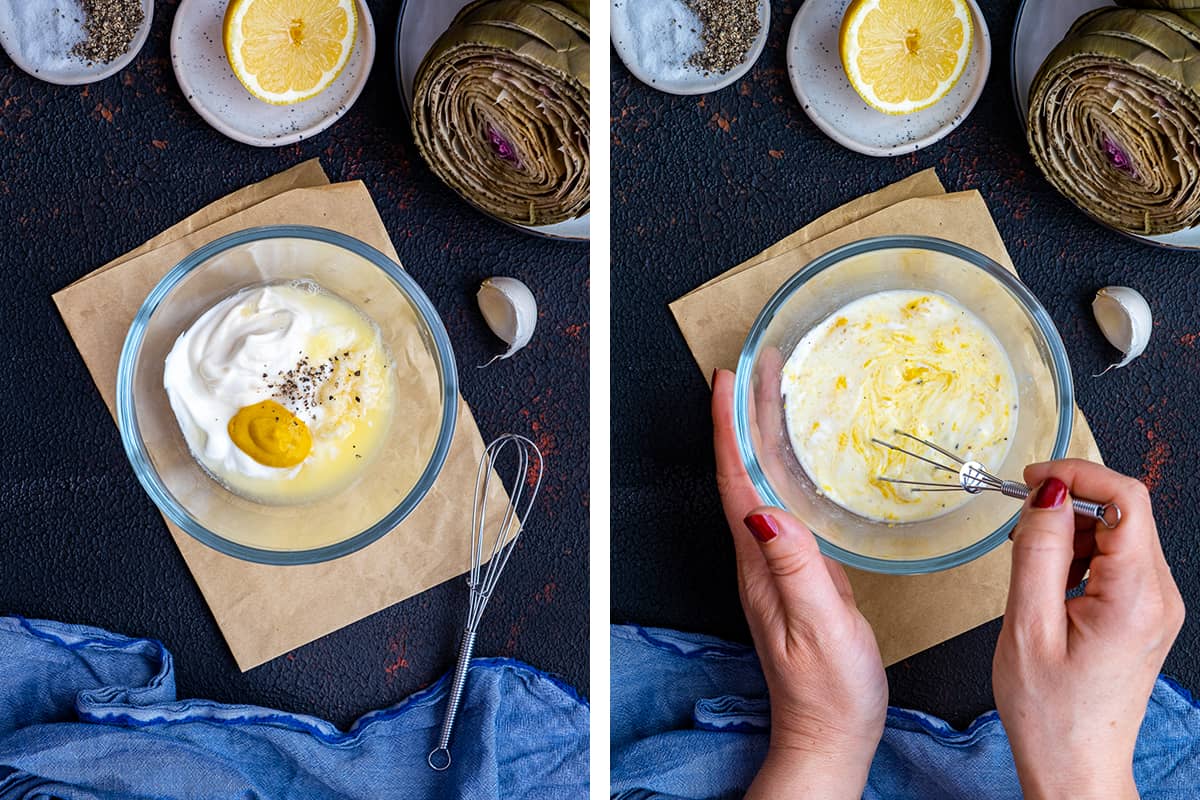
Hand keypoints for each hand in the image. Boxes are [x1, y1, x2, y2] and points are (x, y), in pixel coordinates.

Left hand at [712, 369, 885, 797]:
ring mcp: (773, 564)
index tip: (728, 382)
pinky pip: (782, 503)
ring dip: (762, 435)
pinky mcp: (793, 573)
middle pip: (743, 472)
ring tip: (775, 391)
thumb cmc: (829, 693)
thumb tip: (765, 510)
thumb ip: (797, 570)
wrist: (827, 735)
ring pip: (760, 483)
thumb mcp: (821, 630)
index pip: (736, 482)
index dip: (730, 429)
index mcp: (759, 563)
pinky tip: (803, 456)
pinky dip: (785, 467)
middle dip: (744, 416)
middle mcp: (758, 558)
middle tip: (758, 366)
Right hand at [993, 460, 1184, 799]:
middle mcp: (1158, 596)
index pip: (1127, 498)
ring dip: (1067, 533)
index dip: (1078, 474)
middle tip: (1018, 530)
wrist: (1075, 766)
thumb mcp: (1027, 626)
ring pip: (1116, 533)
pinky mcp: (1143, 613)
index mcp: (1135, 597)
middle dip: (1066, 506)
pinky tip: (1047, 584)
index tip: (1032, 479)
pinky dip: (1076, 556)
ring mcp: (1155, 605)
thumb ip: (1037, 551)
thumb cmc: (1049, 713)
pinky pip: (1113, 560)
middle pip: (1122, 511)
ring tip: (1028, 568)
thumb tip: (1047, 493)